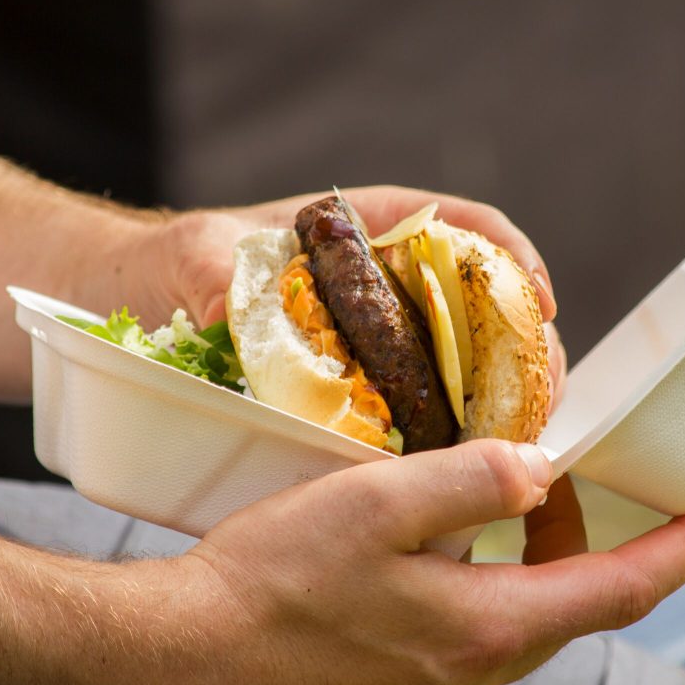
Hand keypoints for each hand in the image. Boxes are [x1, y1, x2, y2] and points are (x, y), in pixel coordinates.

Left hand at [127, 185, 566, 406]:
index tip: (542, 301)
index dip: (516, 259)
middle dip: (529, 343)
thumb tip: (234, 311)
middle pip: (488, 300)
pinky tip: (470, 459)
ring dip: (508, 393)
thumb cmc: (172, 266)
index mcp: (370, 229)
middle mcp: (391, 282)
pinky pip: (429, 402)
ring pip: (471, 357)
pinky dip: (460, 428)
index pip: (466, 225)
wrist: (140, 307)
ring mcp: (386, 335)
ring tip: (523, 436)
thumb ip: (215, 270)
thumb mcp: (195, 255)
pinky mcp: (369, 384)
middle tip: (544, 392)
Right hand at [155, 440, 684, 684]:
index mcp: (489, 627)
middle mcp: (478, 671)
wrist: (187, 664)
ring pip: (531, 616)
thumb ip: (471, 480)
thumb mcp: (375, 505)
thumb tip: (542, 470)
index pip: (627, 588)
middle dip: (608, 538)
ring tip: (522, 495)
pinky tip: (454, 545)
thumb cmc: (272, 584)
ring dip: (547, 557)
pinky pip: (482, 630)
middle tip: (589, 474)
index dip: (683, 544)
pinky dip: (498, 581)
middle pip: (583, 602)